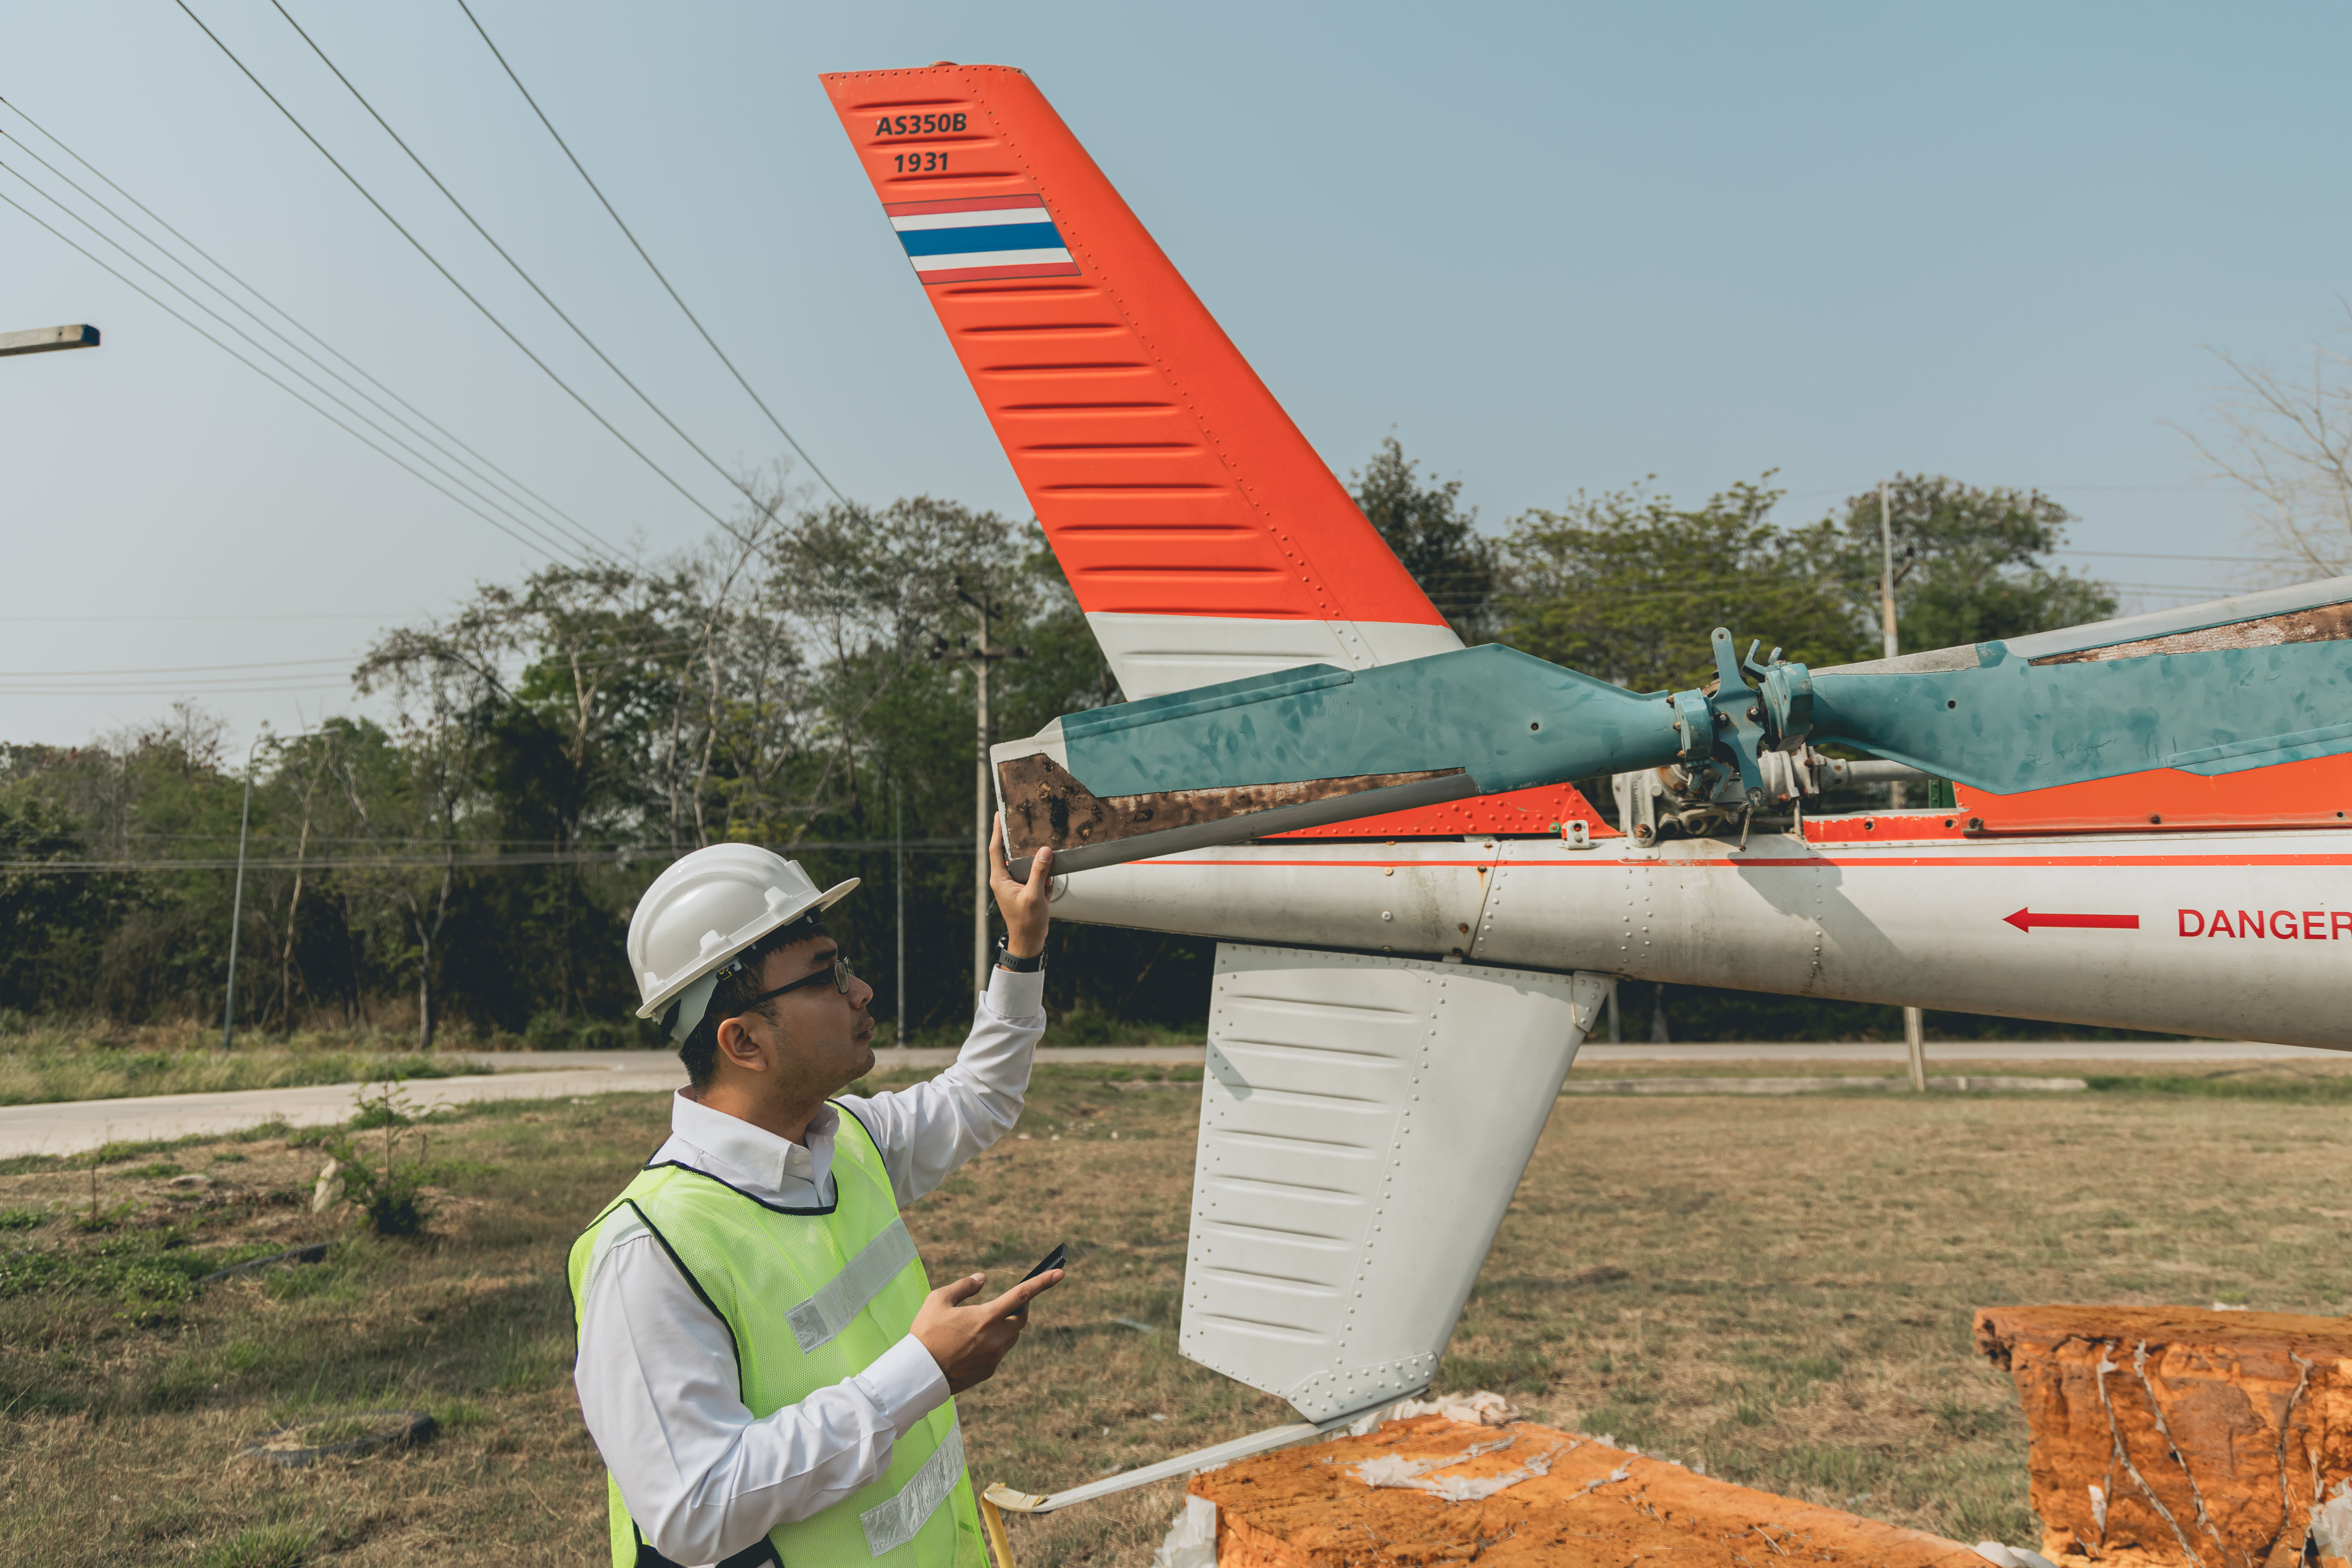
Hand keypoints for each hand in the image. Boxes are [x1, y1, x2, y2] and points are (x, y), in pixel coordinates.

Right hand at [910, 1267, 1062, 1394]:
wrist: (919, 1374)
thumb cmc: (926, 1333)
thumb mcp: (938, 1300)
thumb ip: (964, 1286)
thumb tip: (982, 1279)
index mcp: (986, 1317)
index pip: (1021, 1295)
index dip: (1043, 1282)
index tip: (1060, 1273)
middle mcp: (996, 1338)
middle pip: (1021, 1318)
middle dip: (1020, 1307)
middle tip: (1008, 1301)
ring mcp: (994, 1357)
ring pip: (1012, 1336)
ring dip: (1006, 1326)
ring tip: (980, 1324)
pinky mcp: (989, 1371)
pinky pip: (1000, 1352)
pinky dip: (994, 1343)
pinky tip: (971, 1344)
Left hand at [989, 813, 1052, 958]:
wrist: (1029, 941)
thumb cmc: (1027, 922)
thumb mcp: (1035, 896)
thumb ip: (1039, 872)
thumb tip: (1044, 851)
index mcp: (1000, 879)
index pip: (995, 849)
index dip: (996, 830)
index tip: (998, 814)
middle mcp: (1004, 879)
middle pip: (1010, 853)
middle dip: (1021, 844)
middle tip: (1027, 825)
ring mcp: (1014, 885)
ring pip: (1026, 865)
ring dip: (1037, 865)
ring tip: (1045, 866)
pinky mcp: (1024, 890)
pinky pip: (1034, 876)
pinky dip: (1043, 879)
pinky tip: (1047, 888)